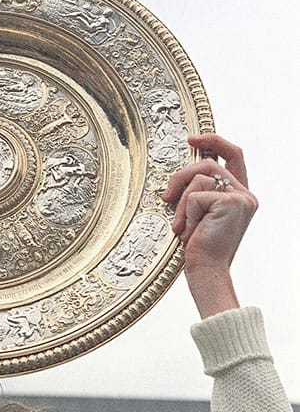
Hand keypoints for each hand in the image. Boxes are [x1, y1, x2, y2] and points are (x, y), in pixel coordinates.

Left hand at [162, 134, 257, 316]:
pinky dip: (184, 213)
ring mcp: (241, 198)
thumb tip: (184, 170)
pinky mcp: (230, 203)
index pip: (233, 155)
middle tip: (166, 196)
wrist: (207, 272)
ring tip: (182, 226)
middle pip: (208, 163)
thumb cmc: (200, 249)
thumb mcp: (200, 215)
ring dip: (180, 203)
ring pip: (198, 177)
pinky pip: (194, 195)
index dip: (214, 141)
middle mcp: (246, 195)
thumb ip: (200, 192)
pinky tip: (189, 232)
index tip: (192, 139)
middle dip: (181, 177)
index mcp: (241, 196)